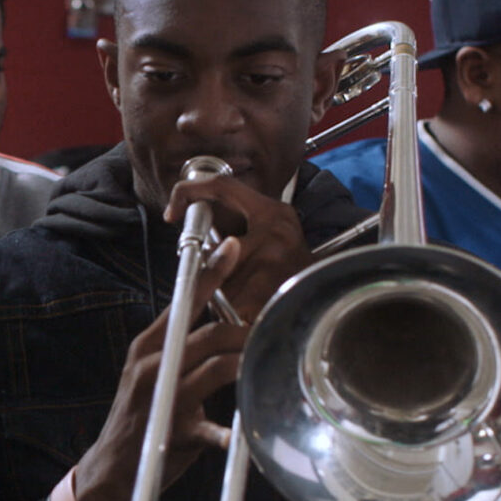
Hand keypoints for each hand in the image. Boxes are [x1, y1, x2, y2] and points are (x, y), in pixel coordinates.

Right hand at [73, 237, 246, 500]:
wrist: (110, 470)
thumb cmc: (141, 416)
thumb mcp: (152, 373)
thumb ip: (180, 347)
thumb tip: (219, 322)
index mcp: (148, 346)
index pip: (183, 301)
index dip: (210, 273)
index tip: (234, 247)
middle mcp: (152, 365)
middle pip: (208, 333)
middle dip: (245, 328)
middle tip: (271, 328)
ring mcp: (163, 398)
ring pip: (215, 366)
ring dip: (246, 362)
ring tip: (268, 361)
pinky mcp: (173, 432)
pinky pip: (209, 429)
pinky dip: (230, 433)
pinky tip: (244, 437)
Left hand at [165, 173, 314, 321]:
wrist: (329, 302)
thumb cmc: (292, 275)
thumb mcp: (271, 241)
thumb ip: (238, 233)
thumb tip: (195, 242)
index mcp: (273, 213)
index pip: (221, 185)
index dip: (189, 192)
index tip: (172, 213)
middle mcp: (276, 230)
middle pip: (215, 250)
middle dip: (217, 275)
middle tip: (230, 288)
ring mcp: (275, 260)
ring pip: (220, 281)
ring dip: (225, 299)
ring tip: (248, 303)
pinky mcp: (273, 289)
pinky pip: (232, 305)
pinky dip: (235, 315)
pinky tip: (251, 315)